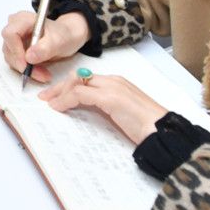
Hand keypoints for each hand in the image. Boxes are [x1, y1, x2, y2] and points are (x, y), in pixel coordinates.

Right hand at [0, 9, 90, 82]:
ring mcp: (15, 39)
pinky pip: (16, 62)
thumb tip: (29, 57)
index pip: (10, 34)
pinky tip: (40, 71)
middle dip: (23, 64)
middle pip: (9, 48)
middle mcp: (16, 27)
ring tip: (43, 74)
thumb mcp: (59, 41)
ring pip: (11, 58)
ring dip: (26, 69)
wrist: (68, 38)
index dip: (15, 50)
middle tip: (40, 74)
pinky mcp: (16, 49)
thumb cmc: (64, 35)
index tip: (26, 64)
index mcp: (23, 19)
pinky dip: (27, 69)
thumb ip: (45, 48)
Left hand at [37, 70, 167, 145]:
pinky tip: (58, 108)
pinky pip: (80, 94)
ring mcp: (112, 87)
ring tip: (49, 103)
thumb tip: (89, 112)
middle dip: (60, 87)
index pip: (86, 79)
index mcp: (118, 83)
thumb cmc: (147, 127)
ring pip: (77, 83)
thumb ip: (107, 108)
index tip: (55, 95)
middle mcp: (114, 81)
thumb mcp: (122, 114)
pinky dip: (65, 100)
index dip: (69, 86)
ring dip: (59, 92)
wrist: (163, 132)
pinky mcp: (110, 98)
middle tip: (46, 97)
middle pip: (79, 77)